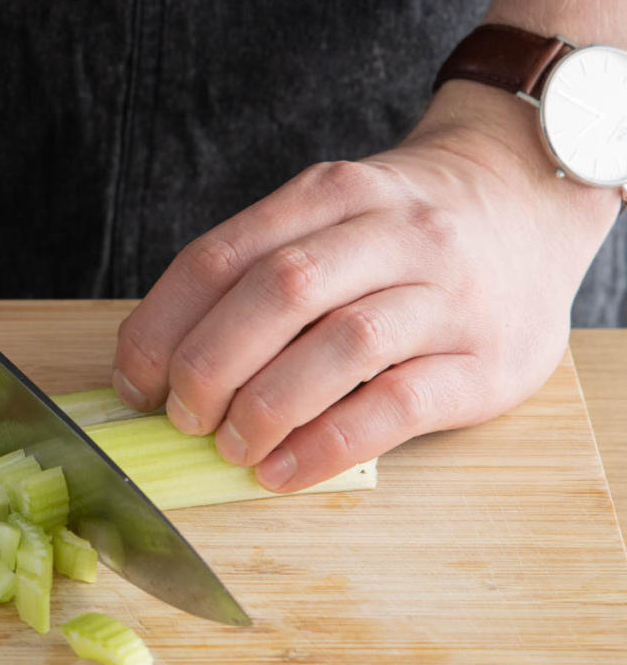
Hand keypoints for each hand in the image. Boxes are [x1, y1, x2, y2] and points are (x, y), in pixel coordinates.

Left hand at [111, 81, 621, 491]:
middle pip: (279, 292)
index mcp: (331, 195)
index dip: (164, 324)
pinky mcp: (487, 361)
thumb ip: (256, 272)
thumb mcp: (330, 217)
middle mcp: (392, 233)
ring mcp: (446, 294)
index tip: (135, 380)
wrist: (529, 201)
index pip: (223, 255)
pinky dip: (329, 442)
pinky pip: (399, 403)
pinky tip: (285, 469)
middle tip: (182, 416)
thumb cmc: (401, 232)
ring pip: (342, 343)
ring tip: (231, 447)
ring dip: (267, 405)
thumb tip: (158, 362)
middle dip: (210, 363)